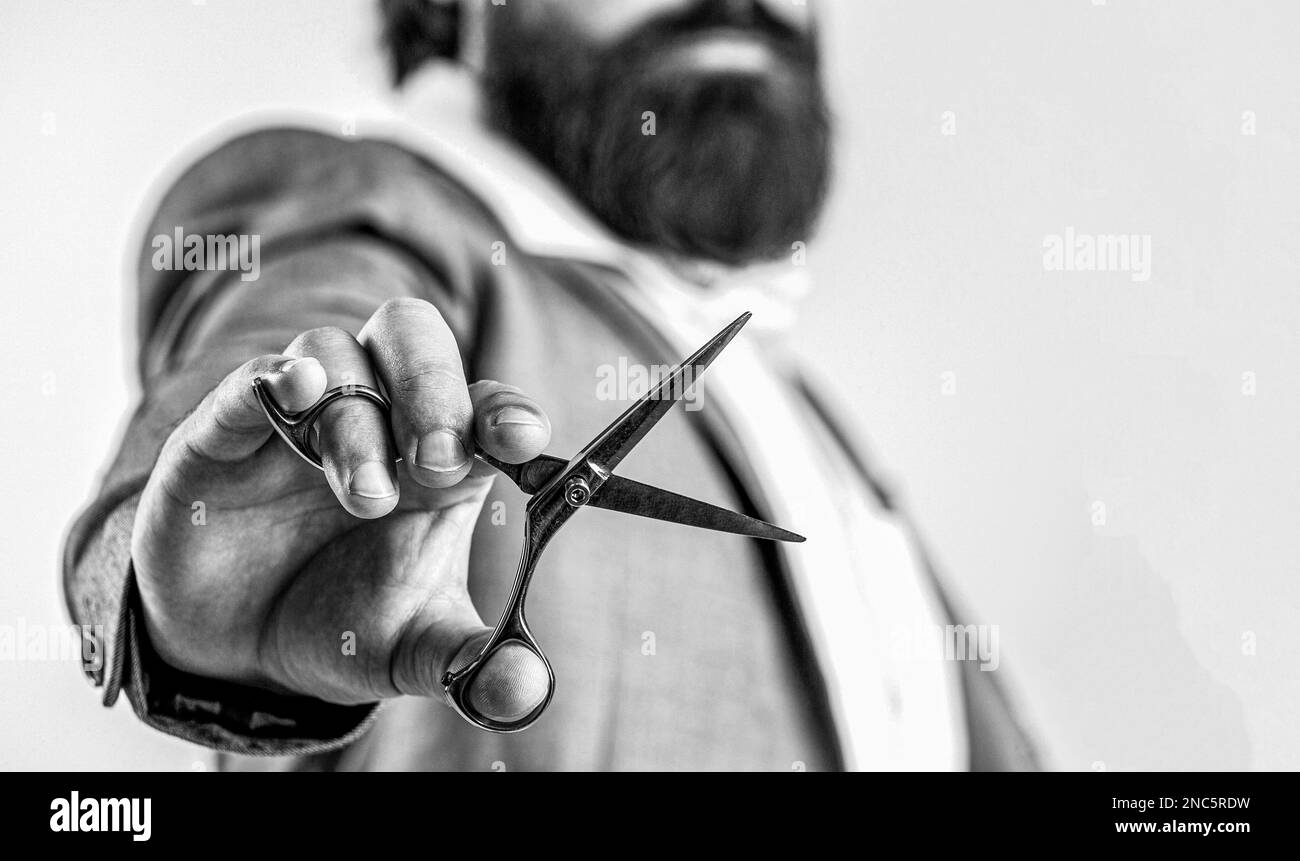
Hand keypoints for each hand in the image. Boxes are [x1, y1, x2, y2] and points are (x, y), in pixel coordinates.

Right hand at [131, 298, 552, 721]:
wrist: (236, 651)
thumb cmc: (342, 625)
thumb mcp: (414, 653)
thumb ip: (472, 664)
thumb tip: (527, 691)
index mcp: (441, 460)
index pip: (484, 404)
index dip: (505, 410)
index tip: (521, 438)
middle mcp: (379, 419)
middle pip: (413, 339)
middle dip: (434, 390)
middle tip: (436, 461)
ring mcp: (301, 419)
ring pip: (336, 357)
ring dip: (358, 421)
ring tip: (365, 498)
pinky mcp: (225, 433)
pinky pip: (250, 380)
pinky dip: (275, 378)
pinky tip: (296, 391)